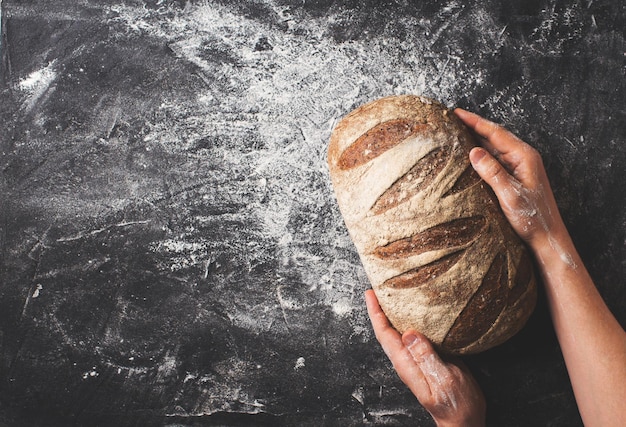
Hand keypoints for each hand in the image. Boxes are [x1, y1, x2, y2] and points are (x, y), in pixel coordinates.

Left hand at [365, 290, 485, 426]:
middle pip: (388, 330)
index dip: (376, 313)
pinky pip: (415, 335)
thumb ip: (426, 357)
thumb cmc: (455, 405)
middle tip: (379, 285)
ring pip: (400, 331)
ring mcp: (416, 360)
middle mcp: (407, 360)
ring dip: (394, 312)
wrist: (465, 421)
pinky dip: (412, 320)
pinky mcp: (428, 359)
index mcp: (406, 364)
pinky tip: (419, 311)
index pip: (384, 334)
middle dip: (380, 307)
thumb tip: (409, 333)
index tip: (370, 293)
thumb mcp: (444, 379)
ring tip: (394, 292)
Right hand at [454, 108, 566, 246]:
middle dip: (473, 126)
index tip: (456, 113)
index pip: (495, 132)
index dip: (474, 121)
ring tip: (456, 133)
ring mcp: (519, 167)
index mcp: (524, 156)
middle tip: (452, 119)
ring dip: (476, 139)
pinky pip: (495, 159)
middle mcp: (523, 157)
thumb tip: (473, 152)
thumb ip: (493, 172)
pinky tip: (469, 155)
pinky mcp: (515, 177)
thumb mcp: (510, 195)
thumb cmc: (533, 219)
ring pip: (494, 147)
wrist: (547, 237)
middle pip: (494, 136)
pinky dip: (480, 154)